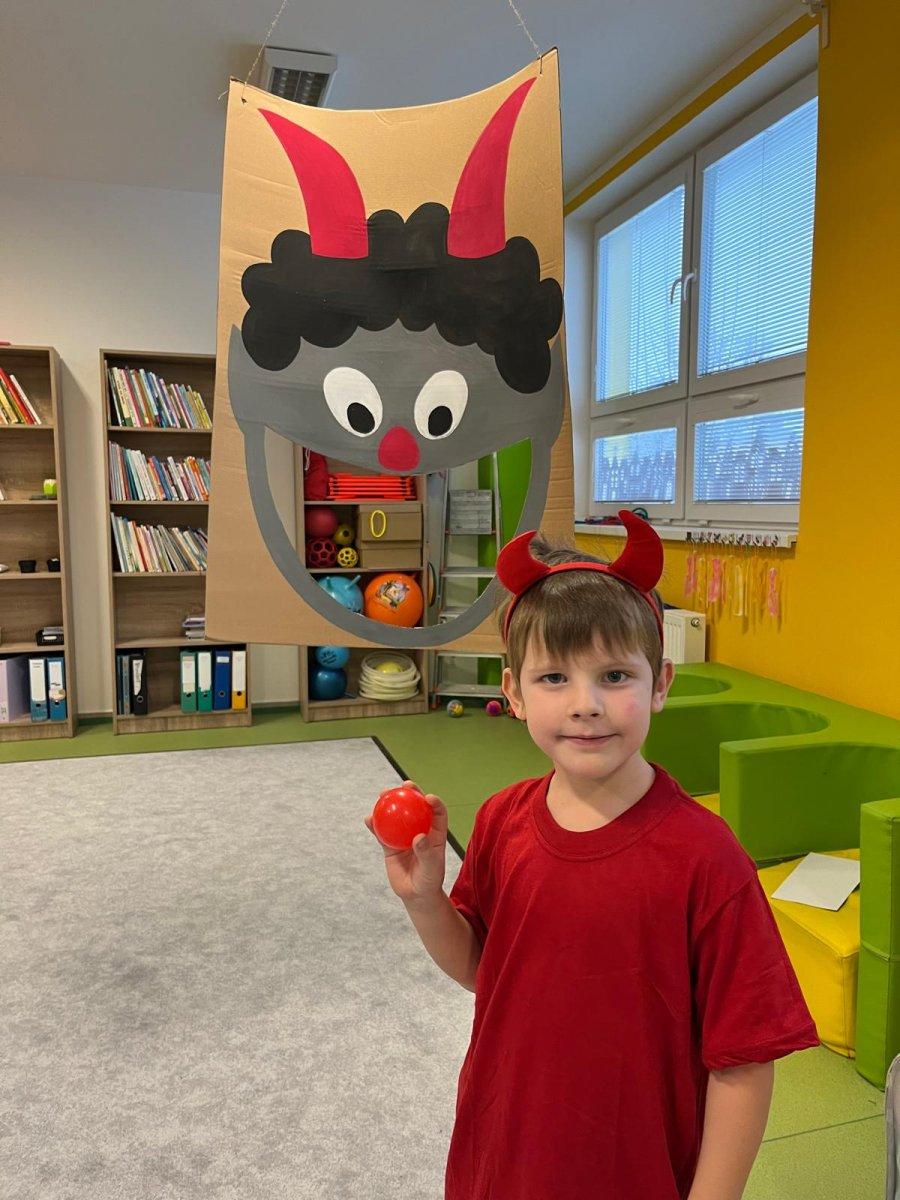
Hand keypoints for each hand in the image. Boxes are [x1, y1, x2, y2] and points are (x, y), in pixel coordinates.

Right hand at [364, 780, 446, 905]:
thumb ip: (426, 853)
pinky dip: (375, 824)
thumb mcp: (431, 869)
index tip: (427, 797)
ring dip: (389, 803)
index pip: (437, 812)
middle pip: (416, 807)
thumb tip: (419, 837)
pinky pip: (382, 831)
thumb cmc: (428, 881)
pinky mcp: (390, 844)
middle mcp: (420, 830)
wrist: (414, 894)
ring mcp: (404, 836)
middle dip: (411, 793)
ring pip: (396, 816)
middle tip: (405, 785)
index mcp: (435, 833)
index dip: (434, 802)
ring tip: (382, 794)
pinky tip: (368, 818)